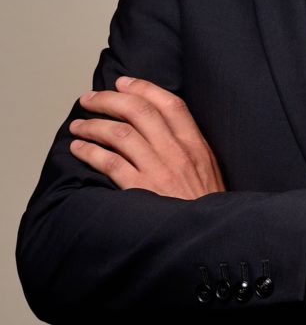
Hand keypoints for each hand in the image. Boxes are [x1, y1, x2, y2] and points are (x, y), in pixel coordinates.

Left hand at [69, 77, 224, 198]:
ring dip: (93, 125)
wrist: (209, 241)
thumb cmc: (205, 208)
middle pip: (139, 112)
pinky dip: (90, 152)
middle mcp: (177, 153)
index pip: (169, 103)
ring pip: (120, 134)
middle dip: (109, 100)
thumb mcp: (209, 170)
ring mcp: (159, 172)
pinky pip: (110, 164)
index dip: (143, 87)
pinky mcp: (141, 192)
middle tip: (89, 98)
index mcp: (196, 145)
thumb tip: (161, 126)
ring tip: (78, 126)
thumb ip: (189, 147)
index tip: (122, 82)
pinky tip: (79, 149)